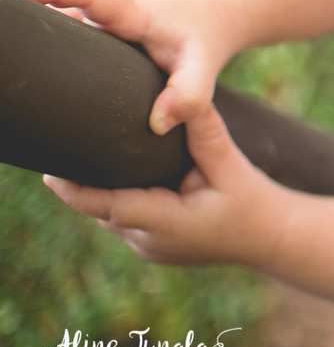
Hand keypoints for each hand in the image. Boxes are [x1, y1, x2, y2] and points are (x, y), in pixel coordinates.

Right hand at [10, 0, 248, 133]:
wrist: (215, 14)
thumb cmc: (207, 38)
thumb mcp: (206, 65)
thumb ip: (190, 95)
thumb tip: (157, 126)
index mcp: (133, 10)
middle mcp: (109, 9)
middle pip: (61, 7)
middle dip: (26, 14)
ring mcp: (100, 18)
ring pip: (61, 21)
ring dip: (32, 33)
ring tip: (4, 63)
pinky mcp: (97, 30)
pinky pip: (67, 33)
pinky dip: (47, 45)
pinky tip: (22, 74)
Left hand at [43, 105, 290, 266]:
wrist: (271, 237)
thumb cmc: (253, 202)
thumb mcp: (233, 166)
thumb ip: (206, 134)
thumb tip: (187, 99)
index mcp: (170, 224)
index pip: (112, 207)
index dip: (77, 191)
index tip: (49, 173)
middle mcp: (151, 242)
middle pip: (102, 209)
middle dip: (81, 182)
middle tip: (63, 144)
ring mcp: (149, 247)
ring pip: (109, 214)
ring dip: (98, 189)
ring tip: (81, 150)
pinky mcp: (151, 243)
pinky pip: (123, 217)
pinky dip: (116, 195)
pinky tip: (112, 168)